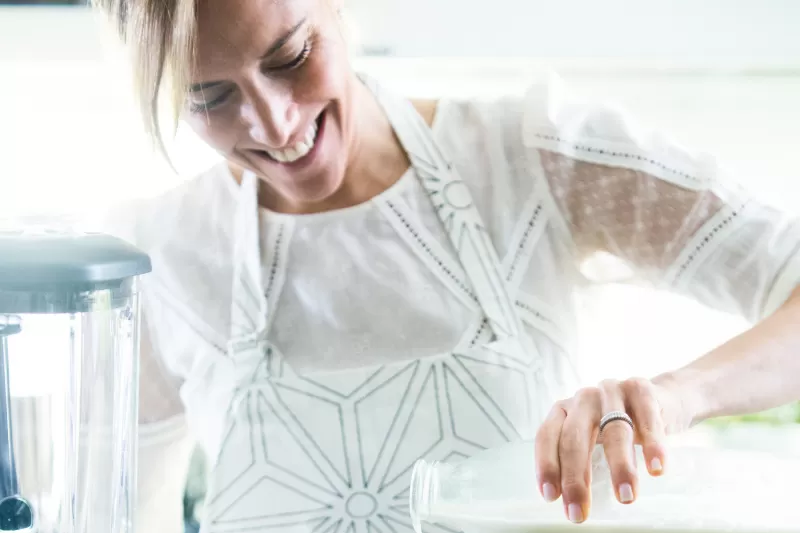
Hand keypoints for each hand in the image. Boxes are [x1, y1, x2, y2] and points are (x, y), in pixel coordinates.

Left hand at [534, 377, 693, 523]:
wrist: (661, 399)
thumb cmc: (620, 427)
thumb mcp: (594, 440)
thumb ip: (582, 462)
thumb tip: (575, 506)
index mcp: (564, 410)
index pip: (547, 436)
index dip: (547, 465)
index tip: (550, 496)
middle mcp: (583, 398)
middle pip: (574, 437)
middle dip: (575, 478)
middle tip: (580, 513)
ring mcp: (612, 390)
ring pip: (614, 430)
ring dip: (619, 466)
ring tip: (626, 496)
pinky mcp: (642, 389)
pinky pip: (647, 419)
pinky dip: (653, 445)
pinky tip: (656, 468)